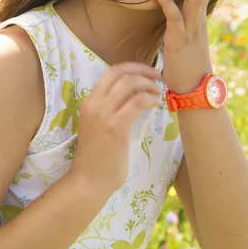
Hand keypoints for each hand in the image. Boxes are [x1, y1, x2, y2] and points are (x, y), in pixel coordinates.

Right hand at [71, 62, 162, 195]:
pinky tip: (157, 105)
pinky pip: (138, 102)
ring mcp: (104, 114)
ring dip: (149, 85)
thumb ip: (111, 109)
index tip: (147, 71)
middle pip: (122, 73)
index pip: (112, 72)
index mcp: (89, 101)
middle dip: (143, 71)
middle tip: (158, 77)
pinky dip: (151, 100)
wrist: (88, 181)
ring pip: (131, 84)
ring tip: (159, 92)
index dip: (133, 67)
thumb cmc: (97, 157)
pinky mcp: (116, 127)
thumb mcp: (99, 125)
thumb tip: (136, 96)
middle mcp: (94, 103)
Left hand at [153, 0, 218, 94]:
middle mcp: (199, 18)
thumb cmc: (189, 61)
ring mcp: (191, 28)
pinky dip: (167, 3)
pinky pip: (174, 18)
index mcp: (201, 15)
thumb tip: (185, 2)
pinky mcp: (179, 39)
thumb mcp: (191, 34)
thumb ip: (189, 16)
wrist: (194, 88)